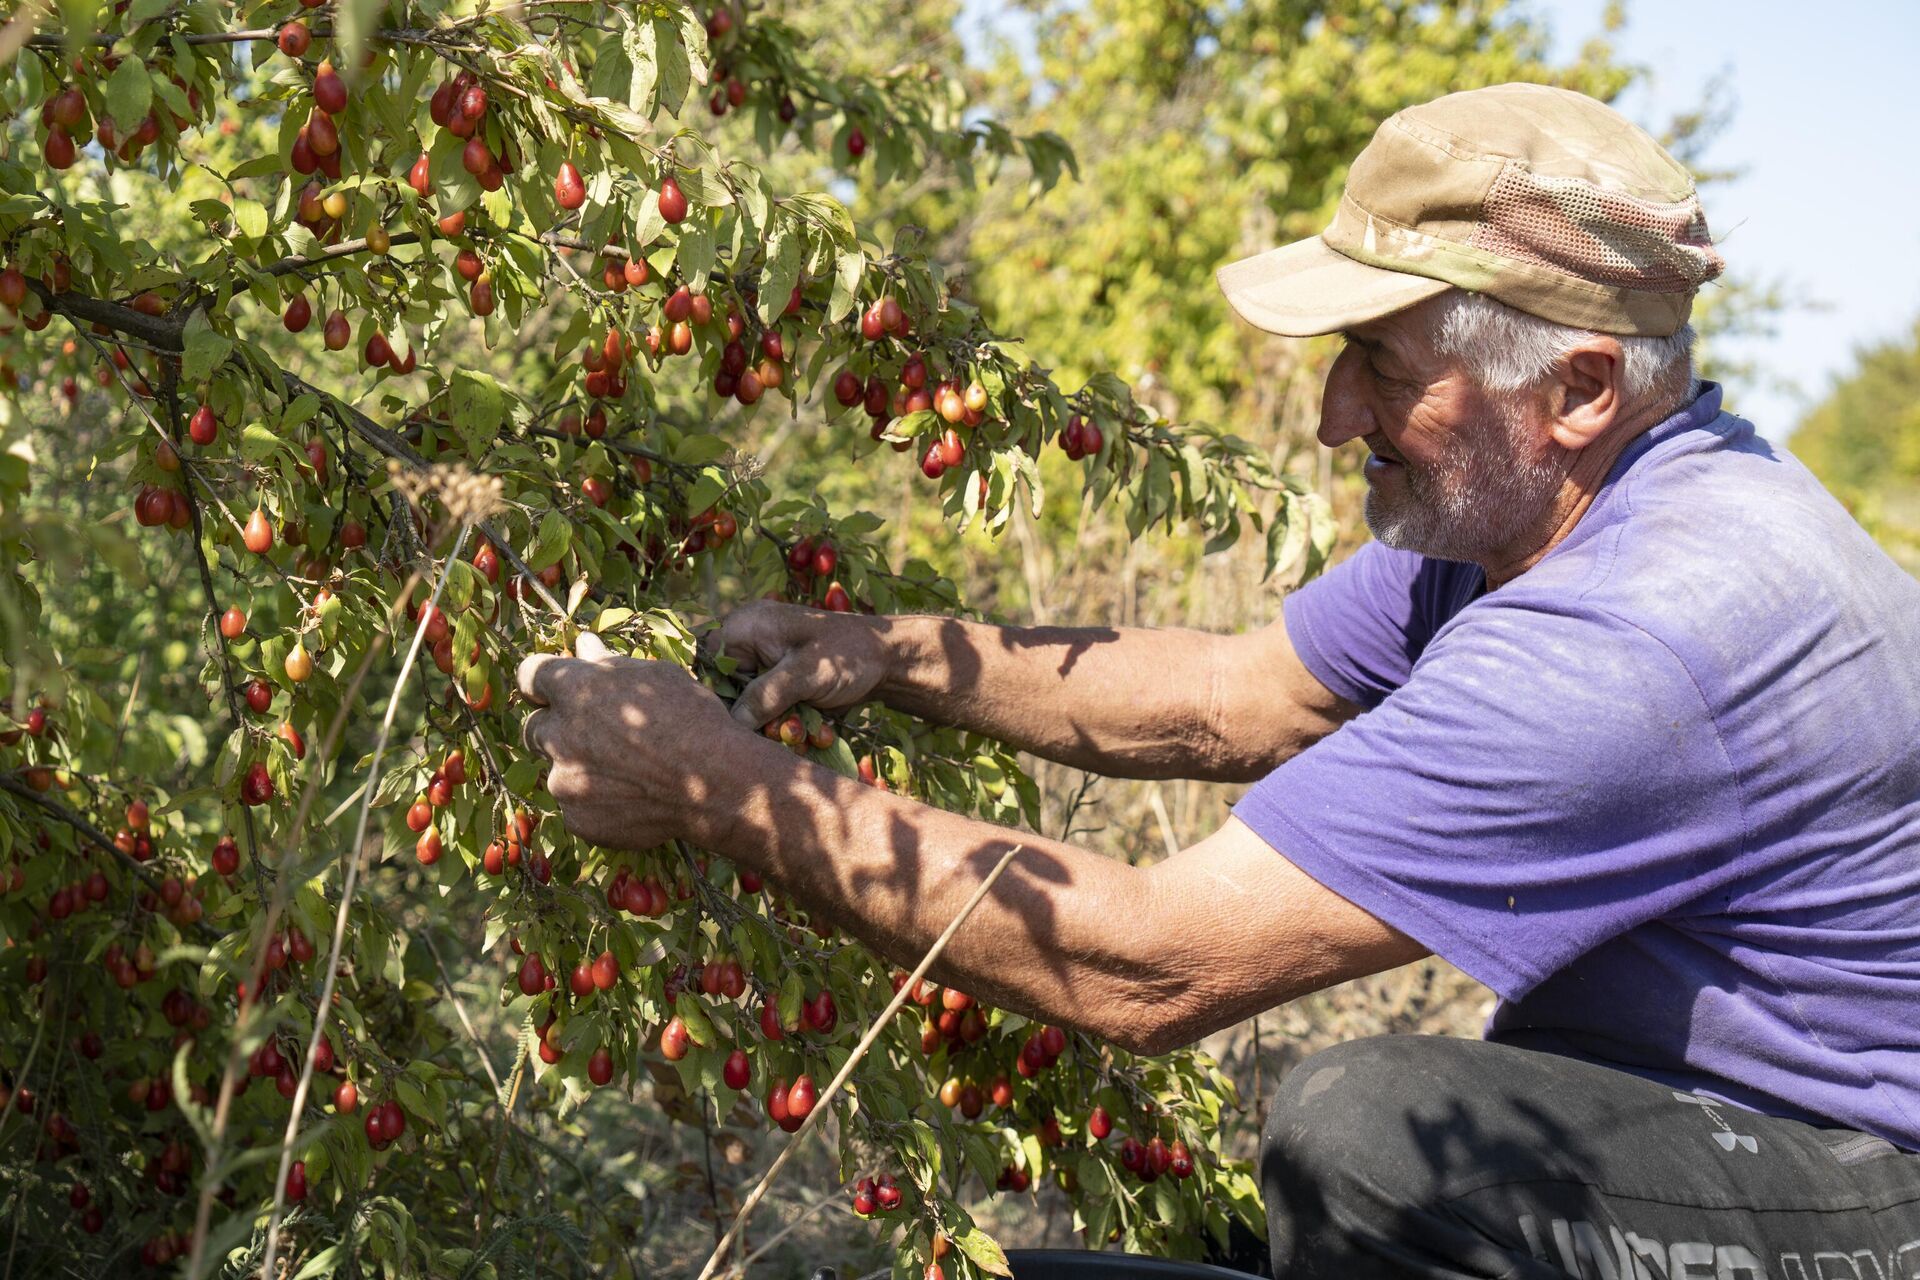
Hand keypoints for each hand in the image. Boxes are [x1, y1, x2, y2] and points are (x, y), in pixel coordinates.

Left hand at [516, 632, 749, 850]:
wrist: (716, 785)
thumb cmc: (693, 720)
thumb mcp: (657, 677)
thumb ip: (610, 664)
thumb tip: (584, 644)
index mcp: (576, 690)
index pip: (530, 675)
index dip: (543, 682)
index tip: (558, 689)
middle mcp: (559, 734)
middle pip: (533, 727)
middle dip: (557, 728)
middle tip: (596, 734)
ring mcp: (565, 781)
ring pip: (557, 770)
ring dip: (579, 768)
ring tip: (626, 772)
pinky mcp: (577, 819)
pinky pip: (576, 807)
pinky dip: (596, 802)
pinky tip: (632, 798)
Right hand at [712, 599, 893, 728]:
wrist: (887, 661)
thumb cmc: (849, 655)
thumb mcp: (807, 673)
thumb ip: (766, 695)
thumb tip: (732, 723)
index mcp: (745, 626)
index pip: (702, 659)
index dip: (707, 691)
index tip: (724, 721)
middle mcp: (746, 646)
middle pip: (720, 689)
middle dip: (745, 717)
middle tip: (772, 730)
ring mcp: (761, 668)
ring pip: (743, 708)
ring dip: (769, 726)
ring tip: (801, 731)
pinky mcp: (775, 688)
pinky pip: (763, 713)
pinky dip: (783, 726)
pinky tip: (810, 732)